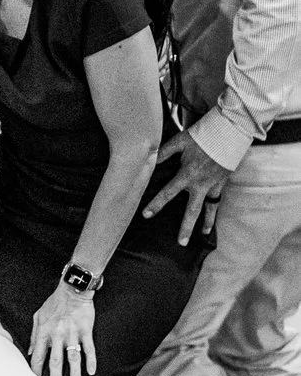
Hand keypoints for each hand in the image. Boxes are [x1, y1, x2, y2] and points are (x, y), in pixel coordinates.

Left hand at [29, 284, 96, 375]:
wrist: (72, 290)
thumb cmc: (54, 304)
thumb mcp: (38, 317)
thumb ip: (34, 335)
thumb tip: (29, 352)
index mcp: (44, 332)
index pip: (38, 356)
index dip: (36, 370)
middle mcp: (57, 335)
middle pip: (55, 360)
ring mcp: (72, 333)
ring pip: (73, 357)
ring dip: (74, 372)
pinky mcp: (86, 330)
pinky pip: (89, 348)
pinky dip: (90, 360)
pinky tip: (91, 371)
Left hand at [142, 129, 227, 244]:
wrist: (229, 133)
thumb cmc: (202, 136)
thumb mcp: (180, 141)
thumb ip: (163, 152)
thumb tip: (148, 160)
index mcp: (188, 175)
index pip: (168, 193)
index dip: (156, 204)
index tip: (146, 215)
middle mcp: (201, 184)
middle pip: (192, 210)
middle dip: (186, 227)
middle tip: (180, 242)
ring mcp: (213, 185)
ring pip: (208, 209)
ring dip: (204, 224)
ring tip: (200, 236)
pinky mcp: (221, 184)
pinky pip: (217, 202)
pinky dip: (213, 213)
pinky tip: (210, 223)